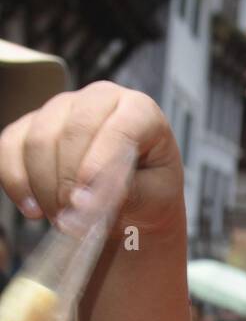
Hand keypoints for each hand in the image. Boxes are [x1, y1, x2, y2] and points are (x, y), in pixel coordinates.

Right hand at [0, 81, 183, 239]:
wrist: (132, 206)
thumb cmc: (150, 197)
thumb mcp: (156, 200)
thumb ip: (129, 193)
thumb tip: (89, 198)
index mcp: (140, 111)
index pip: (119, 129)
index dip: (100, 165)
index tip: (87, 201)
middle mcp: (99, 100)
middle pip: (72, 130)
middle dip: (68, 181)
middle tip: (74, 220)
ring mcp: (62, 108)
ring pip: (38, 139)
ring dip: (46, 188)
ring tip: (64, 220)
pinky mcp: (32, 125)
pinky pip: (10, 146)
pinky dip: (17, 182)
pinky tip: (33, 209)